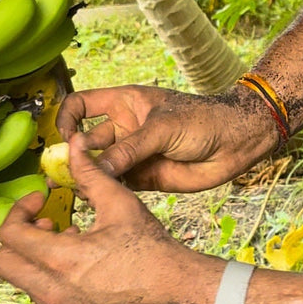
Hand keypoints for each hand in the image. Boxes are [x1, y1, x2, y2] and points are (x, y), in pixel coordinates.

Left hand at [0, 133, 222, 303]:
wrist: (178, 295)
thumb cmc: (152, 249)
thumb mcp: (119, 203)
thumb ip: (90, 172)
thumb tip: (74, 144)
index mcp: (61, 261)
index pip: (9, 235)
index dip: (18, 210)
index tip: (40, 201)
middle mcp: (54, 292)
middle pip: (3, 264)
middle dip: (18, 237)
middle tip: (47, 222)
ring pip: (24, 282)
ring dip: (36, 257)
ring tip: (71, 239)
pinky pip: (45, 298)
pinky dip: (51, 277)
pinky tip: (82, 263)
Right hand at [56, 83, 279, 191]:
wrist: (236, 143)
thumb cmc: (202, 120)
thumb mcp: (163, 127)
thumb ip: (130, 148)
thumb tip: (96, 168)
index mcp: (123, 103)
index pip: (81, 105)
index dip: (67, 118)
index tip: (66, 138)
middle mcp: (122, 128)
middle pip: (85, 141)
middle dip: (73, 157)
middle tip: (67, 175)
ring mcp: (131, 154)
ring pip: (98, 166)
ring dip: (86, 178)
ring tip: (77, 191)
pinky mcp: (142, 178)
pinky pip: (116, 185)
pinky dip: (105, 192)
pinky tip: (99, 199)